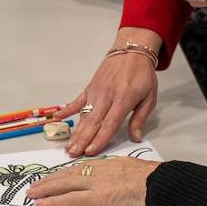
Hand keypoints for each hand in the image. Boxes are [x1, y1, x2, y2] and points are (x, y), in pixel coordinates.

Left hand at [29, 157, 157, 205]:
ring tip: (32, 193)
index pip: (82, 167)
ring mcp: (97, 182)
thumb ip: (122, 175)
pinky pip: (70, 199)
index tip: (56, 176)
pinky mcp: (97, 196)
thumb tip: (117, 183)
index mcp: (110, 163)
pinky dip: (53, 201)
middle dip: (51, 179)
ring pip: (65, 184)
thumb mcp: (136, 172)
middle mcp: (100, 169)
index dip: (66, 172)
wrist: (160, 184)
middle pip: (69, 173)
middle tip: (36, 184)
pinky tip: (41, 204)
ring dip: (46, 189)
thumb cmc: (155, 180)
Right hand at [55, 27, 160, 156]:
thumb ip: (140, 118)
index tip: (91, 152)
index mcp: (124, 99)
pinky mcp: (90, 87)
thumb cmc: (143, 75)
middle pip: (94, 122)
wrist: (132, 51)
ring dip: (76, 131)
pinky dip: (67, 109)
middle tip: (73, 155)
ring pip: (84, 115)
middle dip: (83, 140)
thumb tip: (136, 138)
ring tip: (69, 146)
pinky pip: (77, 100)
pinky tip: (57, 118)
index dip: (100, 139)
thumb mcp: (149, 97)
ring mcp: (97, 91)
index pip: (110, 123)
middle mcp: (107, 96)